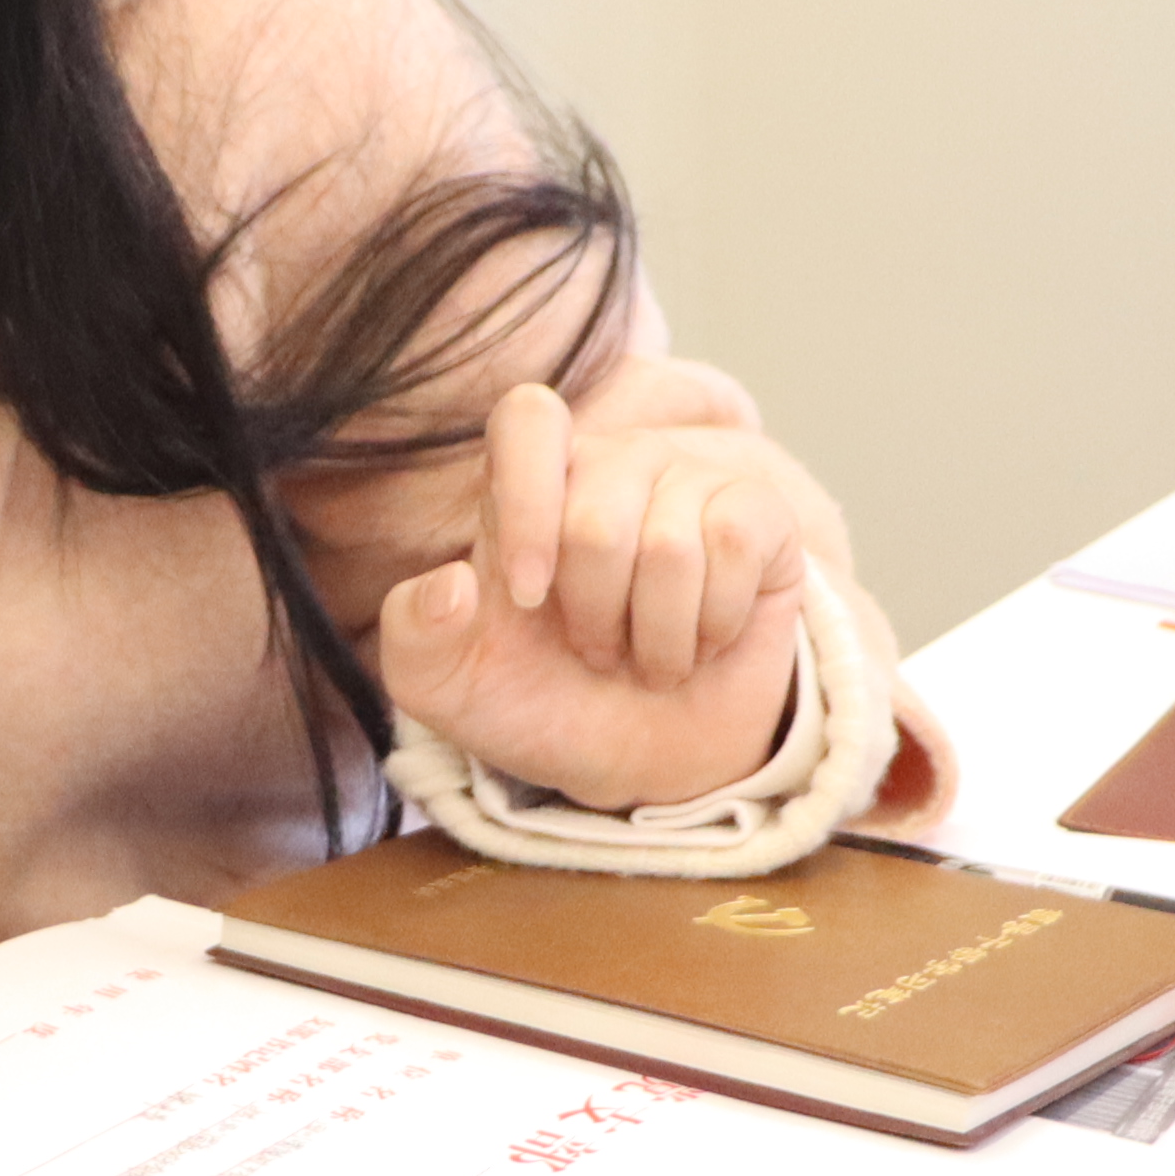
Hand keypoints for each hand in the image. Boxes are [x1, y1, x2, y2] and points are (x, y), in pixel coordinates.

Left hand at [375, 380, 813, 806]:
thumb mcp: (446, 686)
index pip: (527, 417)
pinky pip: (737, 544)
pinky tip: (704, 640)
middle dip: (595, 617)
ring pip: (670, 546)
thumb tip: (451, 585)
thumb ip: (414, 633)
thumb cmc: (540, 700)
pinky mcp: (760, 514)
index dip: (528, 505)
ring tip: (649, 655)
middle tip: (597, 650)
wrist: (644, 758)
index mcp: (529, 481)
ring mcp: (691, 481)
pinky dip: (714, 624)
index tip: (529, 599)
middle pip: (596, 520)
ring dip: (656, 637)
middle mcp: (612, 464)